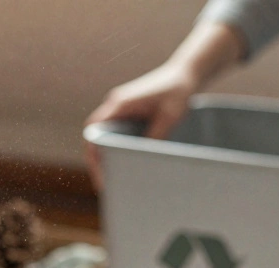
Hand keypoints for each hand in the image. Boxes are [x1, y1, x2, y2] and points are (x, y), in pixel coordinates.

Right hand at [84, 22, 243, 189]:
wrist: (185, 74)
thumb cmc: (178, 91)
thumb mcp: (169, 116)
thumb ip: (154, 136)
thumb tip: (141, 160)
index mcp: (120, 104)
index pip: (94, 131)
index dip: (92, 154)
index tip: (100, 173)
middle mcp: (115, 105)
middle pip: (94, 135)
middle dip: (96, 159)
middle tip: (104, 183)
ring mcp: (119, 108)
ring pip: (102, 134)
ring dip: (103, 154)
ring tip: (112, 176)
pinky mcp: (127, 111)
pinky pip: (113, 131)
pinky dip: (112, 147)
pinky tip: (121, 161)